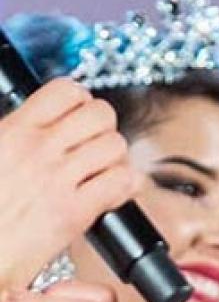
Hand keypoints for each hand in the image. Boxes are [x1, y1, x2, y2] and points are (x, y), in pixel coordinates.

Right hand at [0, 79, 138, 289]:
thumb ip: (13, 136)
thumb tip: (37, 124)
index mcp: (12, 132)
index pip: (66, 89)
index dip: (81, 100)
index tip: (77, 116)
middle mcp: (37, 150)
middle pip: (101, 113)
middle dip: (103, 129)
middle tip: (92, 148)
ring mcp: (57, 180)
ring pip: (116, 145)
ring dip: (114, 159)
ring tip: (98, 174)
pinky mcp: (73, 212)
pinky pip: (121, 181)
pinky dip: (123, 188)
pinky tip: (107, 197)